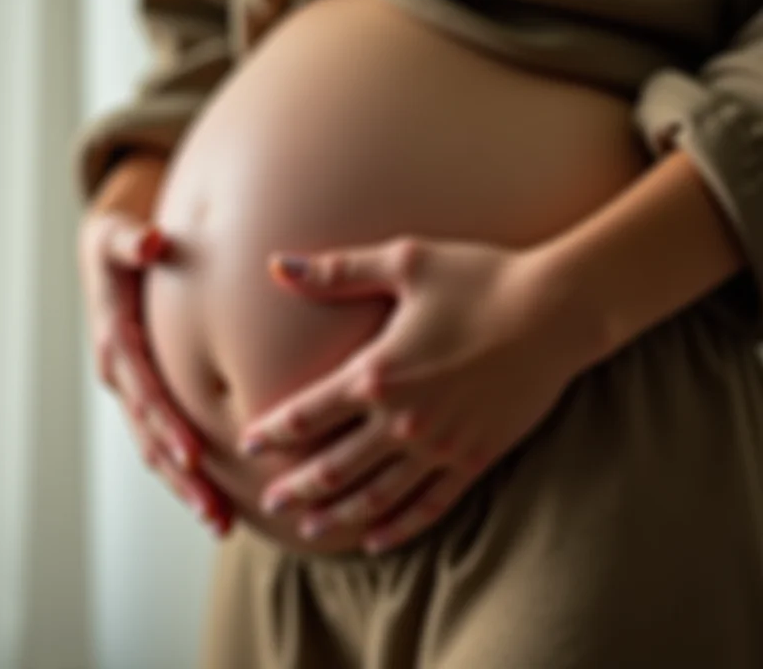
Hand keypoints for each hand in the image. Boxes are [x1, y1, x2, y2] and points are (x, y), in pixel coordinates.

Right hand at [79, 156, 233, 536]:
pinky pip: (170, 438)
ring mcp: (137, 392)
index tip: (196, 457)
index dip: (167, 426)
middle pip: (152, 438)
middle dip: (183, 478)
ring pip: (160, 450)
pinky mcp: (153, 394)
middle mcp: (124, 377)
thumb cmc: (120, 243)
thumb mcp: (115, 233)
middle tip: (217, 515)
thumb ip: (127, 239)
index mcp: (117, 345)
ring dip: (189, 488)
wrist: (112, 253)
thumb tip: (151, 242)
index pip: (145, 394)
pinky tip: (223, 496)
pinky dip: (192, 470)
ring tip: (222, 524)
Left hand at [239, 236, 593, 552]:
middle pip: (334, 465)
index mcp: (378, 373)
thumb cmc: (480, 279)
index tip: (247, 445)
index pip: (308, 413)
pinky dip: (398, 525)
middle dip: (297, 487)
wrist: (555, 310)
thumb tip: (277, 265)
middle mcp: (404, 419)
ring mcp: (441, 445)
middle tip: (268, 504)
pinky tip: (377, 538)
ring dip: (337, 513)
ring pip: (376, 494)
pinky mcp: (475, 458)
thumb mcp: (406, 263)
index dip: (273, 431)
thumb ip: (337, 271)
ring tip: (309, 528)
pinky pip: (429, 504)